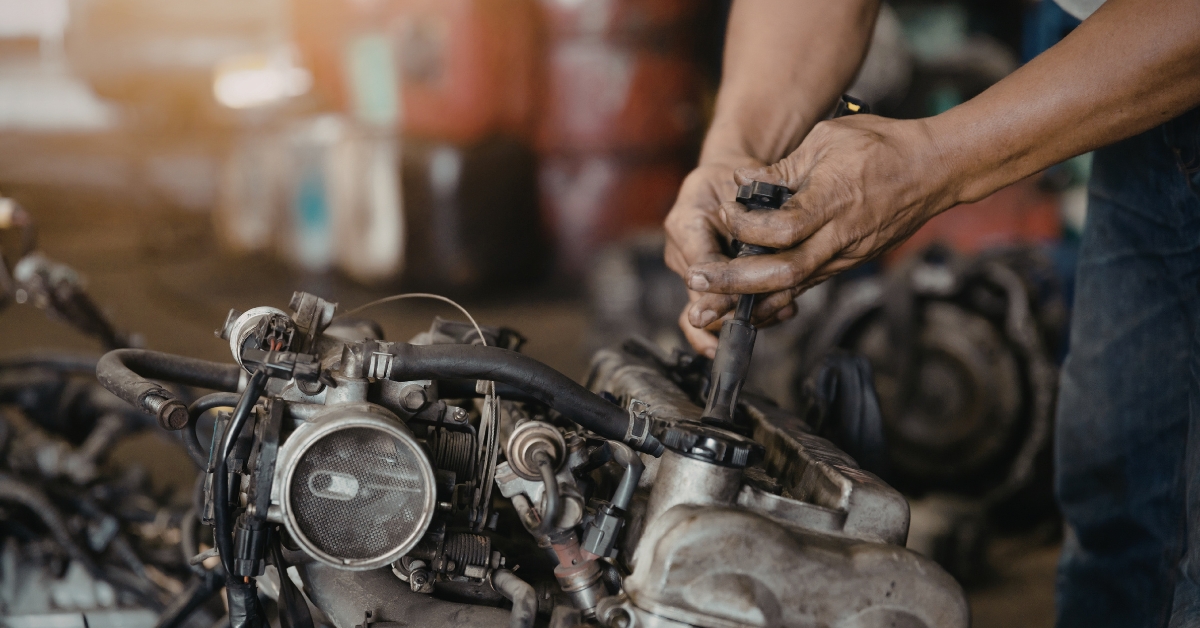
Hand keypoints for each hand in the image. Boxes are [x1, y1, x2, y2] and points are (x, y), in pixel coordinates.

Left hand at [678, 115, 954, 353]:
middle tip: (699, 281)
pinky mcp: (848, 263)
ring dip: (749, 297)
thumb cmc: (882, 145)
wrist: (935, 170)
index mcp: (833, 200)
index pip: (782, 228)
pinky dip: (774, 293)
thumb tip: (742, 183)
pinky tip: (745, 298)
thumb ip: (783, 169)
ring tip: (711, 300)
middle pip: (783, 272)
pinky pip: (806, 283)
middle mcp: (840, 236)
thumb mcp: (826, 139)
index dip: (745, 227)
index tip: (721, 214)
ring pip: (793, 287)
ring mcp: (846, 255)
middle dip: (735, 282)